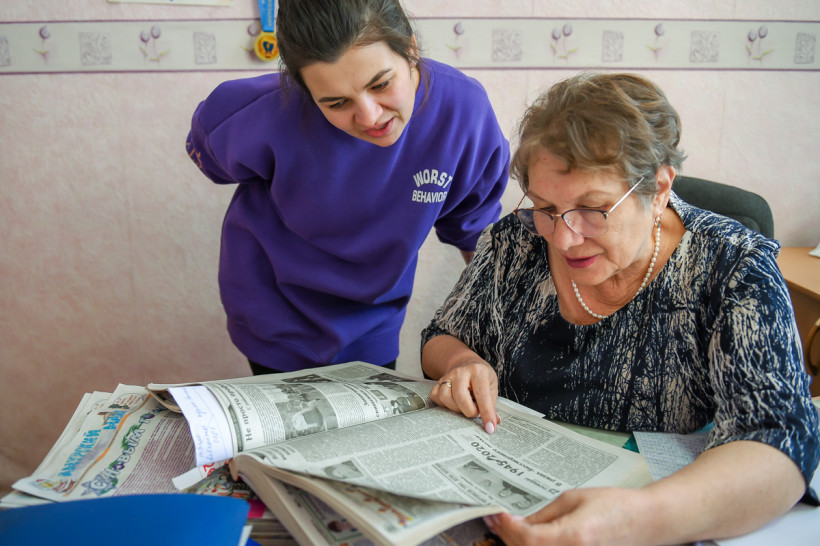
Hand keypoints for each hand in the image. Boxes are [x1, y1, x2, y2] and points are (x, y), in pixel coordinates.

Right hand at [431, 360, 499, 433]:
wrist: (465, 362)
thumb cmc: (480, 375)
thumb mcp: (491, 384)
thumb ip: (492, 403)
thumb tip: (494, 422)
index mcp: (478, 371)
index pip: (482, 395)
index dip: (486, 413)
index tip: (490, 428)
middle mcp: (461, 372)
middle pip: (461, 398)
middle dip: (469, 412)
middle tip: (476, 412)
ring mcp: (447, 376)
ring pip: (446, 398)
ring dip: (456, 408)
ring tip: (465, 406)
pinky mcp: (438, 382)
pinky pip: (436, 398)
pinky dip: (445, 405)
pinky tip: (454, 402)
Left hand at [483, 487, 651, 545]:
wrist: (647, 522)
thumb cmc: (617, 506)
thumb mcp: (574, 499)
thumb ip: (544, 515)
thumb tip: (519, 523)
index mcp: (573, 537)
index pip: (527, 538)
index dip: (506, 527)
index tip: (494, 514)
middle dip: (507, 536)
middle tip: (493, 519)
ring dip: (518, 544)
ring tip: (506, 527)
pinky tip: (527, 537)